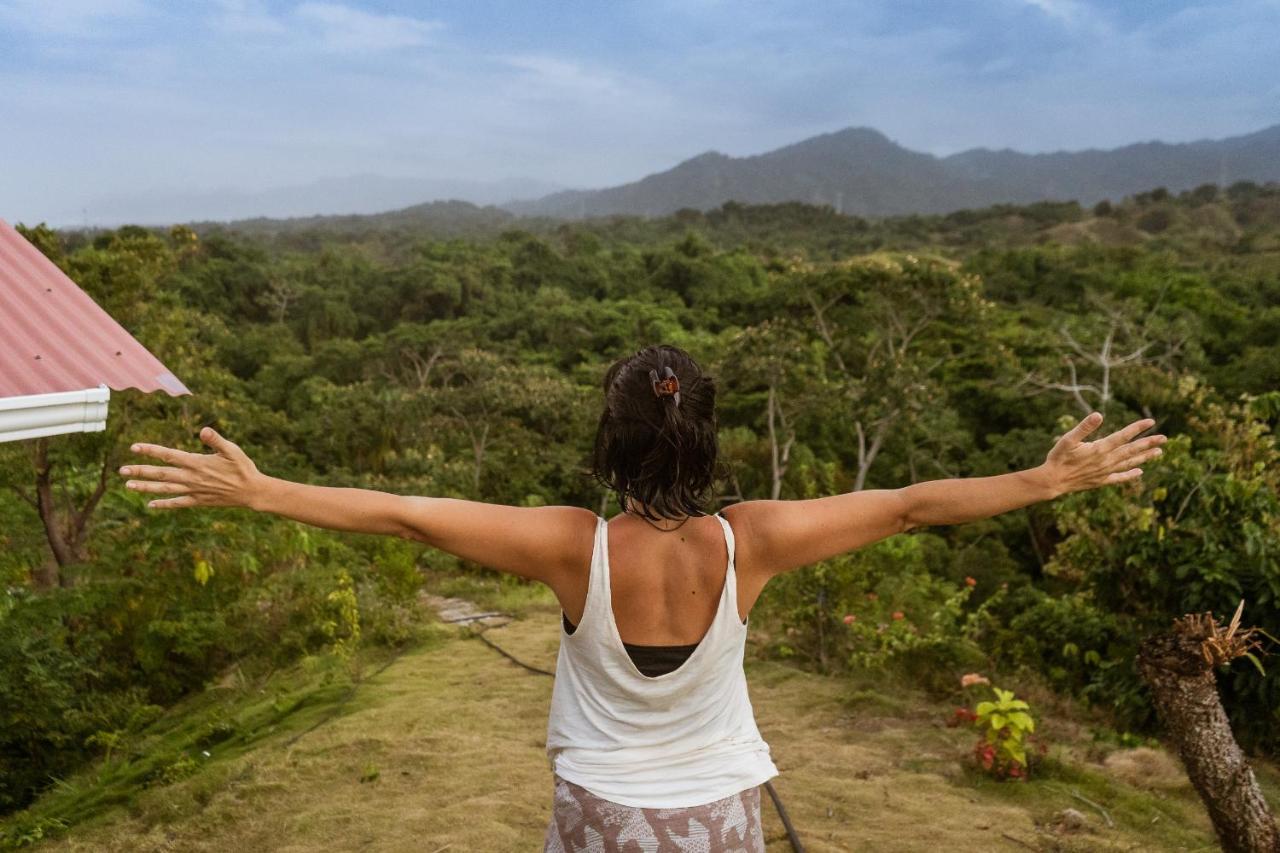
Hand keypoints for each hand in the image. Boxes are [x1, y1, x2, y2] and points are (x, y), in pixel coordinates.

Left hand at [119, 427, 261, 509]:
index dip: (151, 451)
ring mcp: (194, 491)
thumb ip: (216, 440)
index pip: (168, 456)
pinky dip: (164, 504)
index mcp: (197, 463)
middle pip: (161, 474)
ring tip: (129, 486)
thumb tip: (203, 430)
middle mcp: (192, 478)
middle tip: (122, 470)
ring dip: (145, 487)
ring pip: (165, 489)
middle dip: (140, 471)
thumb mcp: (233, 450)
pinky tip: (151, 504)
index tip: (134, 447)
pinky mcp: (199, 501)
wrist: (252, 492)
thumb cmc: (243, 468)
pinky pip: (177, 503)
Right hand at [1042, 412, 1166, 495]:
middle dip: (1148, 443)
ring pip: (1129, 463)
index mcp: (1100, 448)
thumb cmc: (1058, 457)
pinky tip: (1140, 472)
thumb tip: (1098, 415)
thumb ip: (1084, 427)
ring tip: (1159, 452)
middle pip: (1131, 450)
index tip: (1151, 421)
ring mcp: (1105, 472)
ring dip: (1145, 457)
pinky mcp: (1101, 481)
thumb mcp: (1067, 439)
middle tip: (1164, 438)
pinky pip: (1120, 477)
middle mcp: (1106, 461)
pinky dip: (1130, 474)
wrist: (1053, 481)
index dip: (1138, 428)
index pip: (1123, 436)